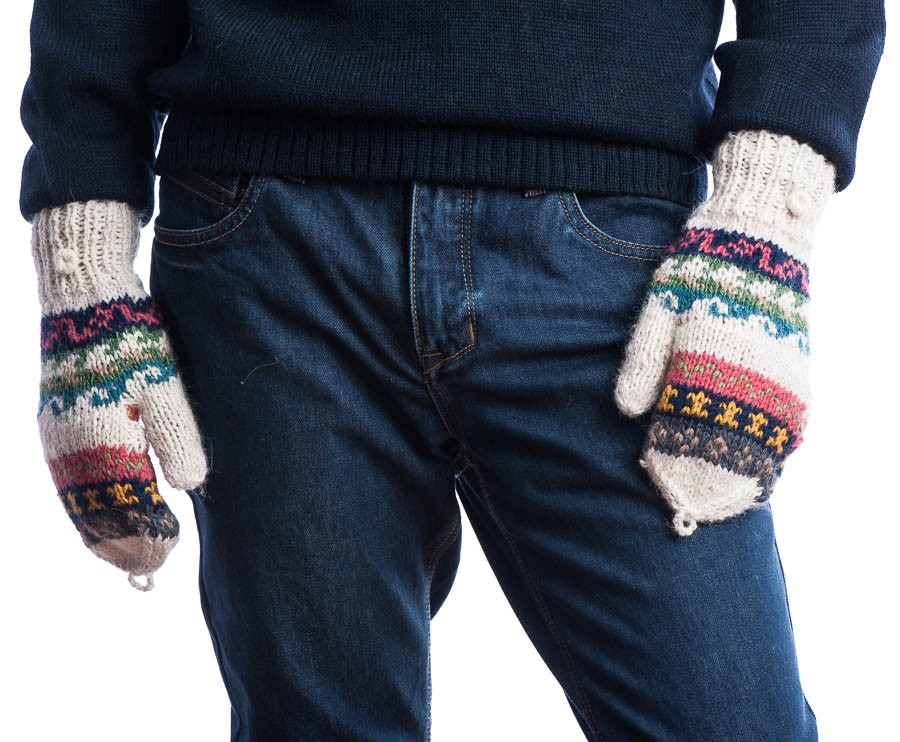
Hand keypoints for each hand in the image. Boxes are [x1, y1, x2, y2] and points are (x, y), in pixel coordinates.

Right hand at [33, 199, 208, 588]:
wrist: (85, 297)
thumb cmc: (131, 342)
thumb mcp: (165, 390)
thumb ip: (177, 443)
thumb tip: (191, 487)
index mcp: (101, 447)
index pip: (127, 513)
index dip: (149, 537)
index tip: (172, 551)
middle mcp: (71, 453)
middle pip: (96, 519)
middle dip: (126, 545)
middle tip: (156, 562)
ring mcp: (57, 441)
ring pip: (78, 506)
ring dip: (105, 532)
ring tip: (132, 549)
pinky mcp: (55, 427)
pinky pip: (68, 485)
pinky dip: (87, 508)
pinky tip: (105, 512)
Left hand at [613, 129, 835, 534]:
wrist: (760, 232)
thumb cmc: (701, 269)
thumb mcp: (659, 305)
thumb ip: (643, 359)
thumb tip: (628, 413)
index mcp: (710, 361)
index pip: (690, 429)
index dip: (675, 462)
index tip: (661, 490)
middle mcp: (752, 375)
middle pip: (730, 444)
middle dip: (707, 479)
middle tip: (690, 512)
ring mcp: (783, 374)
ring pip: (766, 440)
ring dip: (745, 473)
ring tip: (727, 504)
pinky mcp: (799, 368)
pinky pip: (792, 421)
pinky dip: (776, 448)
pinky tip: (764, 470)